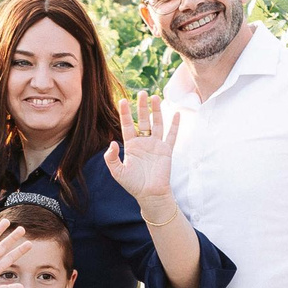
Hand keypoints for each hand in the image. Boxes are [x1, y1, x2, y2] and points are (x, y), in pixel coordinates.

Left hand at [103, 93, 181, 207]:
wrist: (150, 195)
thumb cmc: (133, 184)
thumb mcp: (117, 172)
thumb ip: (111, 158)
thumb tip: (112, 143)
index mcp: (131, 146)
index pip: (128, 125)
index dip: (125, 113)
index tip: (123, 100)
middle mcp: (144, 142)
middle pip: (143, 120)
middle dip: (142, 107)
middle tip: (142, 92)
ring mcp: (156, 145)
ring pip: (157, 124)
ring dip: (156, 111)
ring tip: (154, 97)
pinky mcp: (166, 151)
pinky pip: (171, 135)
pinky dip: (174, 125)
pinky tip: (176, 114)